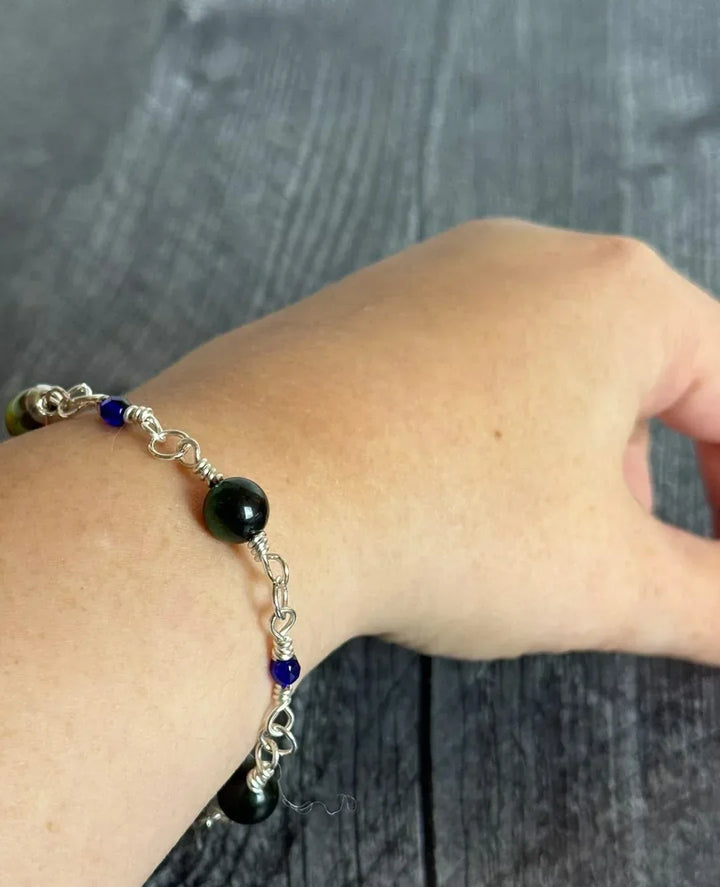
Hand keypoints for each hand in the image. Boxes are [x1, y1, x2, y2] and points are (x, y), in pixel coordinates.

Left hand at [133, 218, 719, 664]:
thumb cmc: (438, 519)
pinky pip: (442, 370)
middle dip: (636, 473)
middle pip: (627, 373)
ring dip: (546, 459)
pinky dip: (461, 435)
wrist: (242, 496)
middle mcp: (522, 256)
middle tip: (603, 554)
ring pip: (531, 371)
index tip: (719, 552)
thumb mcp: (604, 580)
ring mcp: (422, 275)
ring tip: (499, 536)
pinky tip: (418, 495)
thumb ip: (712, 602)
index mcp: (616, 294)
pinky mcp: (347, 311)